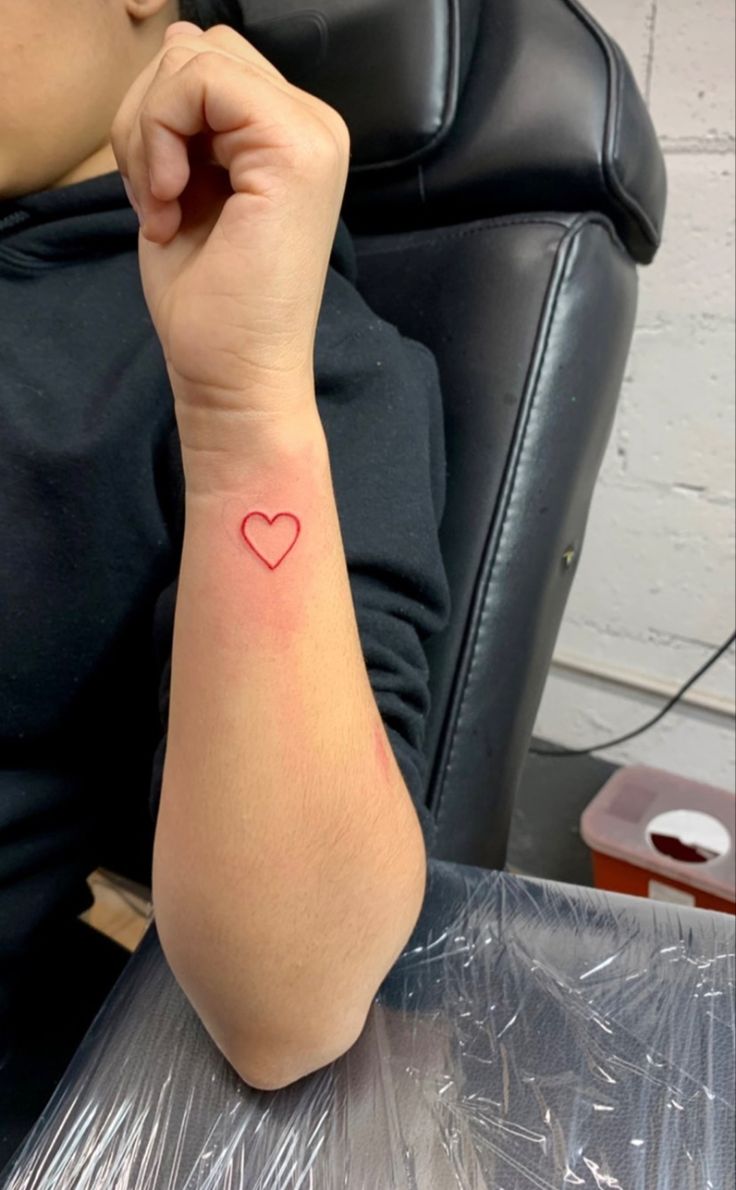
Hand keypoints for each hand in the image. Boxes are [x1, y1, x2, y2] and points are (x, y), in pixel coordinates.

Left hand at [110, 21, 349, 435]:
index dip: (156, 119)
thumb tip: (172, 49)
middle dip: (148, 116)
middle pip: (196, 48)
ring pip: (191, 57)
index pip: (204, 63)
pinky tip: (172, 202)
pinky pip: (198, 81)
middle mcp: (313, 125)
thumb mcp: (186, 186)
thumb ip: (185, 121)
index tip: (160, 198)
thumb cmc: (210, 305)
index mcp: (292, 136)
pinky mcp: (295, 148)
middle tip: (159, 198)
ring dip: (150, 131)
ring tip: (167, 205)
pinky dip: (159, 136)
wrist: (237, 377)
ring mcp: (312, 134)